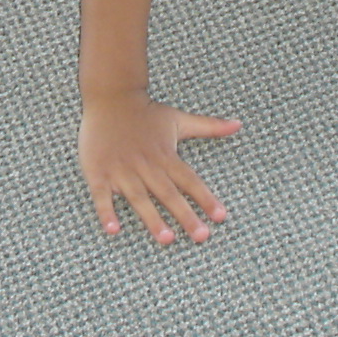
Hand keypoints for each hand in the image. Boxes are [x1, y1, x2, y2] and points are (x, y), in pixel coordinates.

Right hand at [78, 93, 238, 244]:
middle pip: (168, 193)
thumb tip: (238, 124)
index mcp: (166, 155)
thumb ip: (209, 126)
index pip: (190, 180)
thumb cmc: (146, 113)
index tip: (221, 216)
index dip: (206, 198)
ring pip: (139, 198)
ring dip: (152, 218)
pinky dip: (106, 212)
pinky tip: (113, 230)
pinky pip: (102, 196)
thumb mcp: (179, 119)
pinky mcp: (99, 172)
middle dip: (185, 215)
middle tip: (201, 236)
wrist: (109, 97)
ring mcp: (122, 170)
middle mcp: (146, 165)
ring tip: (167, 239)